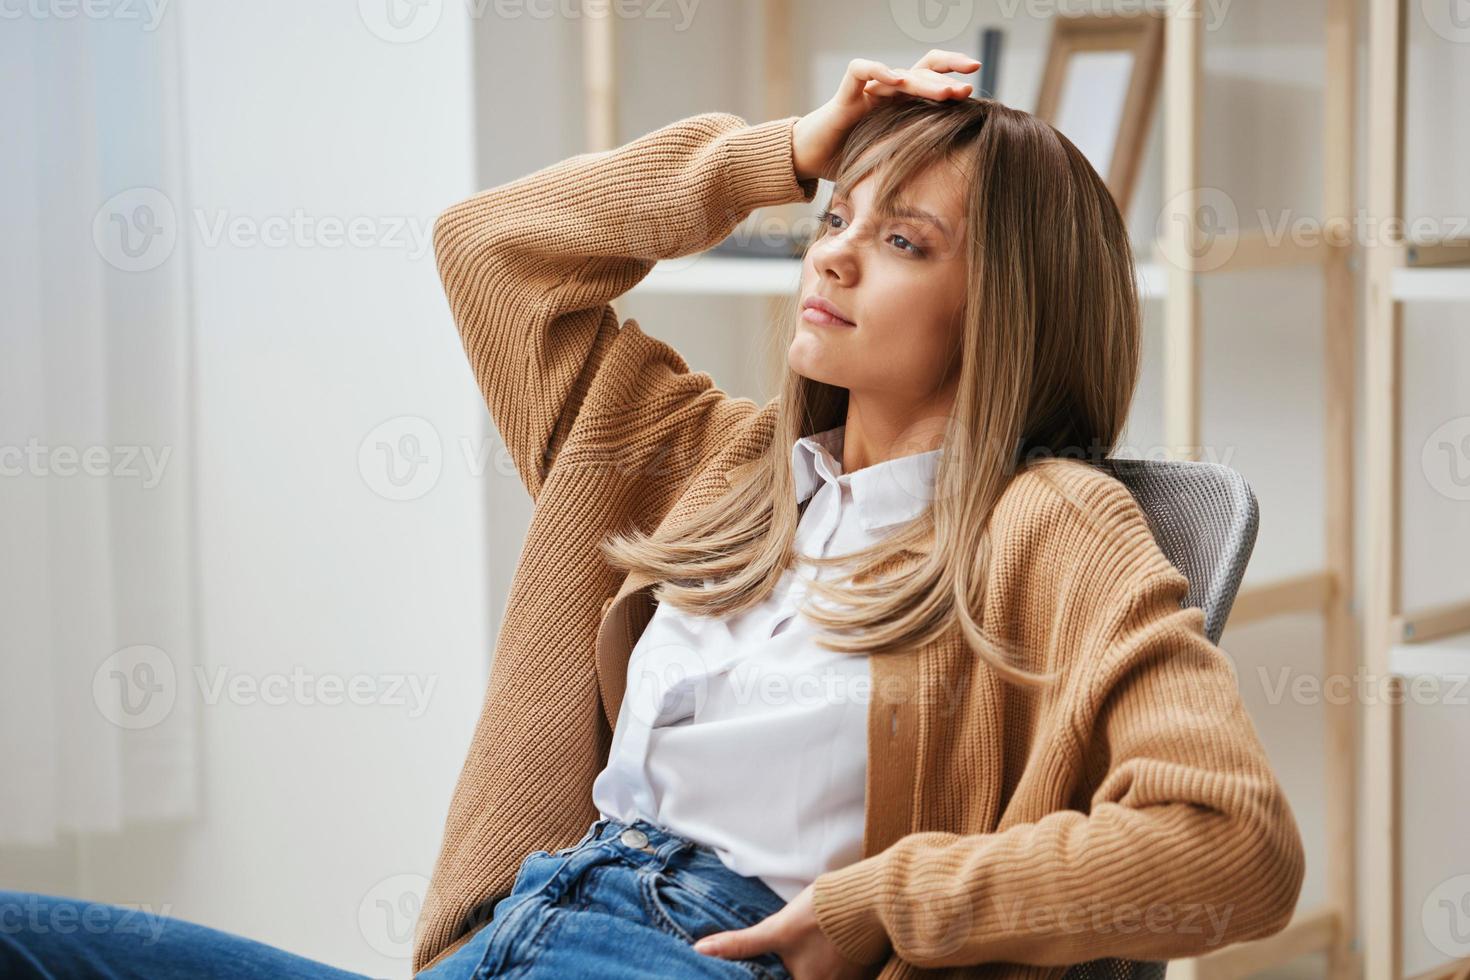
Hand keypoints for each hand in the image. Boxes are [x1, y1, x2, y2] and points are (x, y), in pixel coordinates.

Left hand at [691, 881, 880, 979]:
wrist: (871, 896)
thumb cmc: (822, 915)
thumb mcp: (777, 929)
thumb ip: (741, 944)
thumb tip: (701, 950)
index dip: (778, 975)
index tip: (774, 968)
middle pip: (803, 978)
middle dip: (794, 970)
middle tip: (790, 956)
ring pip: (823, 977)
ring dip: (812, 967)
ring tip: (810, 950)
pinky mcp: (865, 968)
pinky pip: (841, 973)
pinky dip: (830, 965)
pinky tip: (825, 950)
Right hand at [791, 50, 980, 181]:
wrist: (808, 162)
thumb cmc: (846, 163)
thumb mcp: (890, 162)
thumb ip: (914, 161)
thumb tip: (949, 183)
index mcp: (899, 105)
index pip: (930, 78)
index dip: (951, 75)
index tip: (975, 87)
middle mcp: (885, 93)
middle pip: (921, 69)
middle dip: (947, 76)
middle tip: (968, 90)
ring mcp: (865, 92)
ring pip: (899, 73)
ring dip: (924, 83)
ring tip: (946, 93)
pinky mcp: (843, 97)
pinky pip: (859, 71)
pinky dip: (878, 70)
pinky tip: (897, 80)